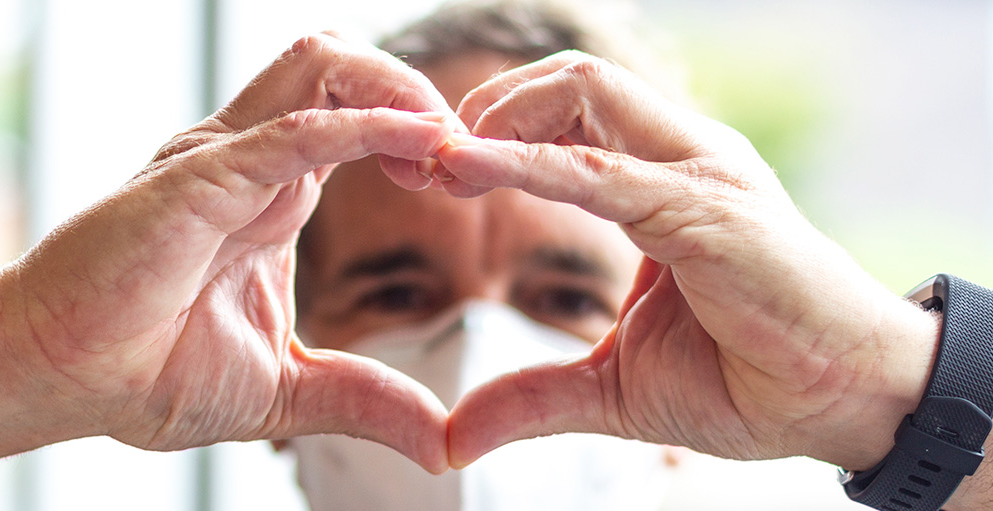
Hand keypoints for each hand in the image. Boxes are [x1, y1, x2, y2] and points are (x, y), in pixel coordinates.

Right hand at [1, 34, 457, 471]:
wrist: (59, 379)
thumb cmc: (148, 373)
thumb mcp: (288, 391)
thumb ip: (367, 401)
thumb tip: (442, 445)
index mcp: (272, 195)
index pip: (354, 115)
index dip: (415, 132)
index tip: (459, 183)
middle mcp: (250, 161)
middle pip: (343, 67)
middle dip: (415, 91)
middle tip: (466, 154)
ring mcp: (223, 161)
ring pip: (321, 67)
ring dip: (398, 91)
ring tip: (446, 147)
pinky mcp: (199, 180)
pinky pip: (293, 131)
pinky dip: (363, 128)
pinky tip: (418, 147)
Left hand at [438, 51, 939, 471]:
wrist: (846, 404)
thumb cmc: (748, 381)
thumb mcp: (615, 388)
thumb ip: (534, 397)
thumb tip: (456, 436)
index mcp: (662, 184)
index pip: (568, 116)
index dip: (491, 132)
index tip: (429, 172)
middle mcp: (682, 161)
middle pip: (572, 81)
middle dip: (486, 106)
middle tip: (422, 157)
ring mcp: (700, 177)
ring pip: (586, 94)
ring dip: (498, 118)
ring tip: (438, 159)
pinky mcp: (708, 212)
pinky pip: (602, 170)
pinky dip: (526, 162)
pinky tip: (469, 166)